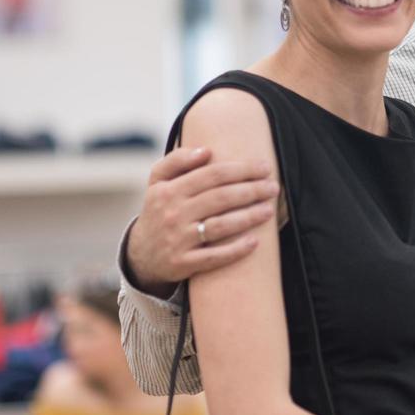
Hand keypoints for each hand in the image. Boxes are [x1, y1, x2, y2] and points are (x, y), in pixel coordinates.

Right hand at [125, 147, 277, 295]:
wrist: (141, 253)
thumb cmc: (160, 209)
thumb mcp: (158, 182)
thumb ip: (177, 160)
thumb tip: (206, 150)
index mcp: (168, 190)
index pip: (212, 174)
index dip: (242, 169)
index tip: (265, 167)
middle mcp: (172, 214)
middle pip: (220, 198)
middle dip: (252, 190)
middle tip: (273, 188)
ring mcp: (177, 240)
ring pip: (220, 226)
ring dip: (249, 217)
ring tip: (269, 210)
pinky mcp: (182, 264)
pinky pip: (214, 257)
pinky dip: (236, 250)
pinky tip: (255, 241)